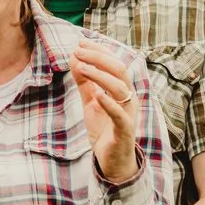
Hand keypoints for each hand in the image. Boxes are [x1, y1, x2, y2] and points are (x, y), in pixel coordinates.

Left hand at [71, 43, 140, 185]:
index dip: (99, 51)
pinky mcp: (125, 130)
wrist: (113, 161)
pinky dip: (109, 103)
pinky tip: (97, 94)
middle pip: (120, 70)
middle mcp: (129, 98)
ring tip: (82, 67)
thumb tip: (75, 58)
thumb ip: (85, 82)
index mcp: (122, 90)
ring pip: (121, 87)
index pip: (114, 63)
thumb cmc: (104, 130)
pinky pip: (120, 115)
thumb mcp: (91, 101)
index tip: (80, 43)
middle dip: (99, 57)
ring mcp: (128, 113)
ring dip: (100, 75)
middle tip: (79, 50)